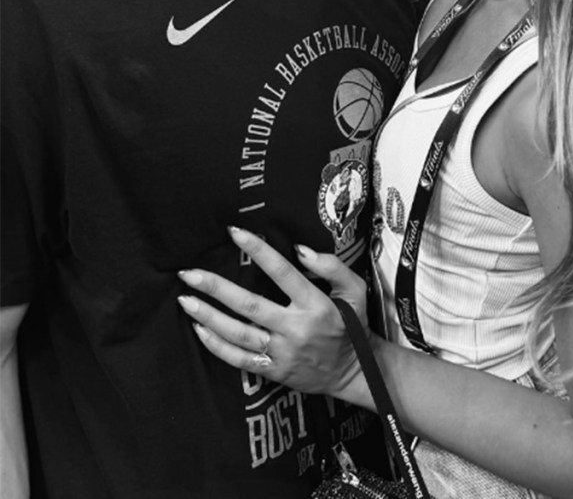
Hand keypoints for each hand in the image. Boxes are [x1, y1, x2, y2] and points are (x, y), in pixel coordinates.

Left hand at [176, 227, 368, 403]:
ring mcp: (282, 352)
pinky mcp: (274, 371)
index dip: (258, 250)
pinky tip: (199, 330)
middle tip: (189, 273)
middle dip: (216, 287)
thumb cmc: (354, 325)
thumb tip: (300, 250)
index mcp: (315, 304)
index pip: (282, 272)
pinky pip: (240, 359)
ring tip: (185, 300)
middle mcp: (295, 328)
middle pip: (249, 304)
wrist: (355, 371)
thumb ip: (332, 266)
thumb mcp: (355, 290)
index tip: (234, 232)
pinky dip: (217, 346)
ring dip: (209, 316)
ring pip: (238, 333)